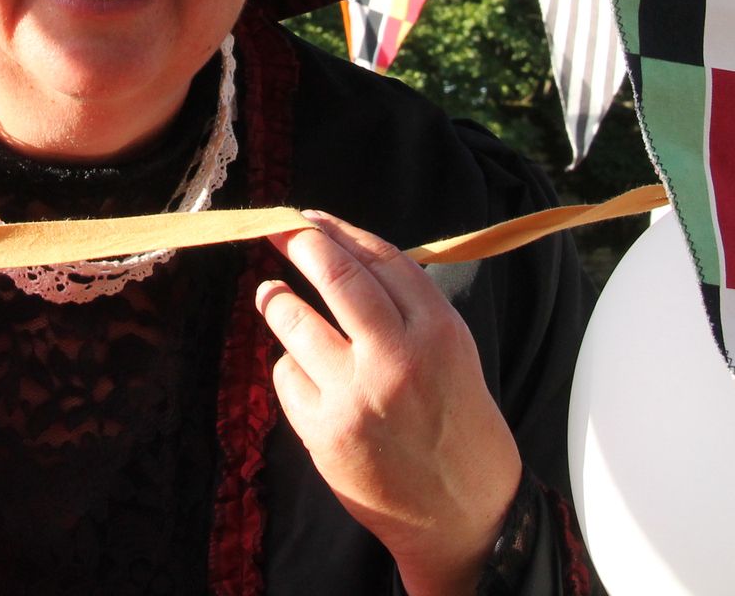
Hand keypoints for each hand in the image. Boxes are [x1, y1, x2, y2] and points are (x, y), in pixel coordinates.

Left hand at [257, 211, 522, 595]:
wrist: (464, 517)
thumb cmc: (459, 428)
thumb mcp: (455, 354)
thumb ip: (409, 309)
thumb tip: (346, 257)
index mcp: (439, 332)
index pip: (379, 259)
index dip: (339, 231)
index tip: (310, 217)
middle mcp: (397, 358)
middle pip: (334, 274)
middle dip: (297, 241)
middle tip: (276, 228)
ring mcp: (355, 396)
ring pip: (294, 320)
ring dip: (276, 301)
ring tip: (271, 296)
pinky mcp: (324, 431)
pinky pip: (286, 376)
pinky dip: (290, 368)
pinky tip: (307, 377)